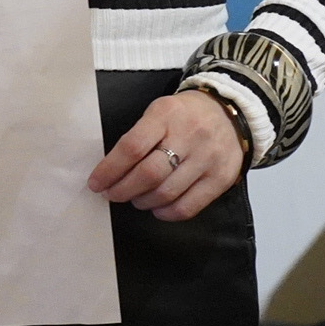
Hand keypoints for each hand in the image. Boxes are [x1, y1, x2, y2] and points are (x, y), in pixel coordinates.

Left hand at [90, 89, 245, 220]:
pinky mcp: (221, 179)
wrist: (228, 112)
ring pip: (167, 193)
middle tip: (111, 194)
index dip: (110, 169)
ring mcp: (207, 159)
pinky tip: (157, 209)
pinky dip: (168, 213)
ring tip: (134, 199)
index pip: (132, 147)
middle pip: (149, 174)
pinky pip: (190, 206)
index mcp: (165, 115)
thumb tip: (112, 169)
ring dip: (143, 201)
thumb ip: (139, 136)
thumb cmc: (184, 115)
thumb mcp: (158, 112)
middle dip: (123, 190)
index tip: (96, 182)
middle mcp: (188, 137)